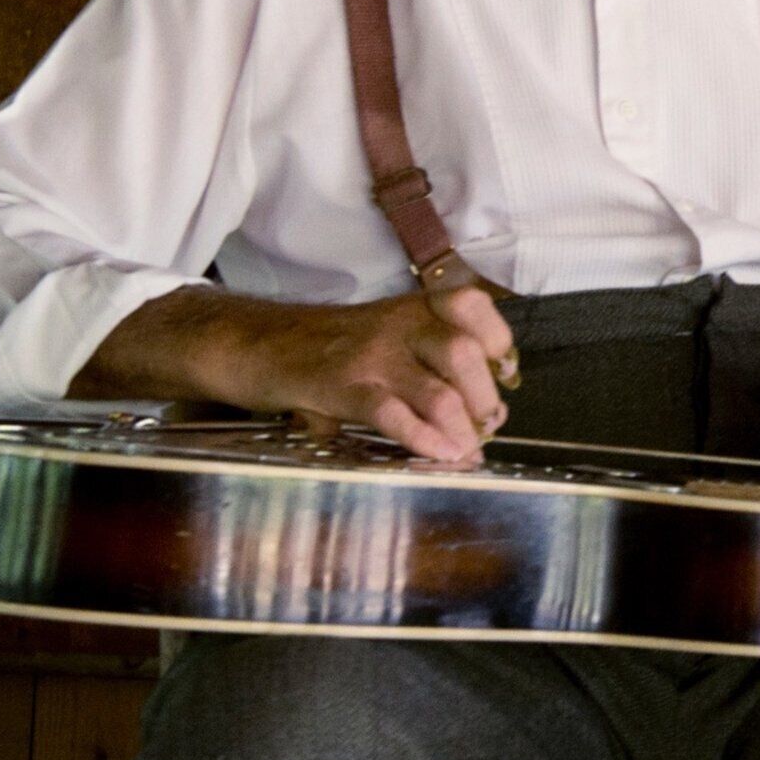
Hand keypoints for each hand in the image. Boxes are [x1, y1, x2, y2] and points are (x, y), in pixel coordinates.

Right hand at [171, 286, 517, 464]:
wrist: (253, 343)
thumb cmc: (326, 346)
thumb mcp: (382, 333)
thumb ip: (425, 360)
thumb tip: (477, 414)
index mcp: (412, 307)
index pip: (472, 306)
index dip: (499, 340)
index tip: (506, 373)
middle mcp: (397, 325)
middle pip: (464, 353)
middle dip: (485, 397)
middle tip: (487, 424)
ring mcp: (369, 355)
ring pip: (436, 388)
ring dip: (461, 426)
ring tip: (466, 448)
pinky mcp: (339, 387)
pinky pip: (392, 413)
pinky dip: (422, 438)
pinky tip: (437, 453)